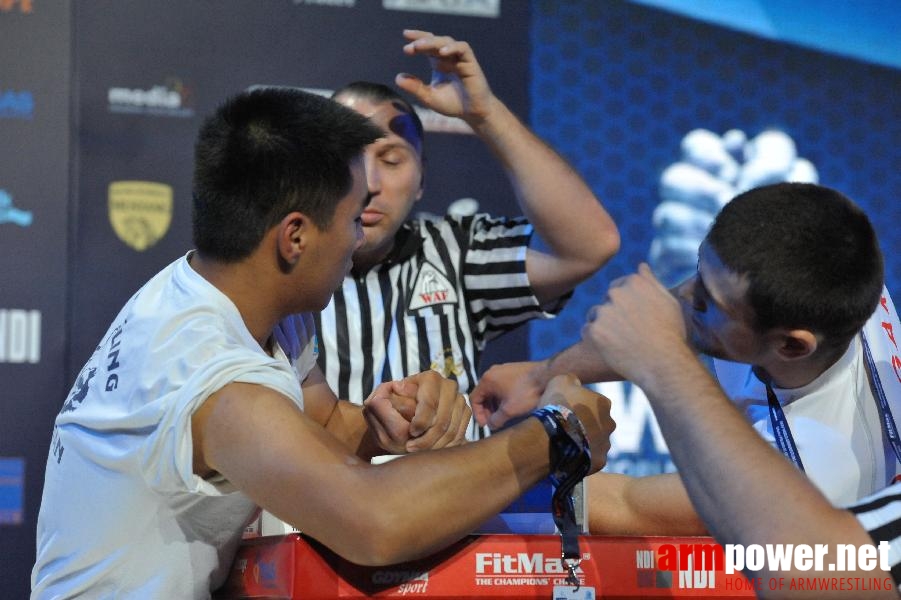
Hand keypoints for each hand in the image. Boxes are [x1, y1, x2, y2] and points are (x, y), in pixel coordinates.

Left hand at [363, 370, 469, 453]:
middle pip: (441, 420)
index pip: (429, 402)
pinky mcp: (466, 413)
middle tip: (411, 449)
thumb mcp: (386, 397)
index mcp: (430, 377)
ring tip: (419, 453)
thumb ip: (385, 394)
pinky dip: (446, 447)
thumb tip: (394, 388)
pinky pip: (460, 434)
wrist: (414, 408)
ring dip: (434, 446)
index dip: (421, 420)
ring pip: (452, 430)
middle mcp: (448, 386)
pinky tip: (432, 453)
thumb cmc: (395, 402)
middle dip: (427, 439)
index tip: (410, 433)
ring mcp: (460, 399)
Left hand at [394, 29, 495, 123]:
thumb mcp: (429, 97)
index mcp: (438, 62)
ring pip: (447, 42)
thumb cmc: (453, 104)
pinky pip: (463, 48)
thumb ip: (415, 87)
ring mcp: (460, 59)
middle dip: (421, 41)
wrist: (473, 113)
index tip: (405, 39)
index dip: (416, 39)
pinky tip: (442, 53)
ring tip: (420, 46)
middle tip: (410, 47)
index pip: (427, 44)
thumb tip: (397, 78)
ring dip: (433, 42)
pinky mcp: (471, 63)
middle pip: (434, 40)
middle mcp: (449, 57)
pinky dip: (452, 48)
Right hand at [470, 361, 546, 429]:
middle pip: (483, 394)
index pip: (474, 398)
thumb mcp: (509, 410)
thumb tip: (491, 425)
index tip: (485, 425)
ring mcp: (503, 369)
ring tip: (502, 416)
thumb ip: (496, 419)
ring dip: (495, 404)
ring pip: (493, 390)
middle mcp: (492, 372)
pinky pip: (502, 385)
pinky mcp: (513, 370)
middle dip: (487, 410)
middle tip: (494, 422)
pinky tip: (511, 405)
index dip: (477, 414)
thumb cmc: (526, 392)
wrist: (547, 375)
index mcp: (487, 380)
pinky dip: (502, 397)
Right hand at [538, 374, 614, 473]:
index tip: (566, 409)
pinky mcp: (599, 462)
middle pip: (597, 423)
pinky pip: (590, 459)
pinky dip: (581, 457)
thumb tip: (574, 382)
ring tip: (565, 442)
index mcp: (604, 403)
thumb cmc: (556, 407)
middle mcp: (610, 424)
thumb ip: (570, 379)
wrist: (551, 437)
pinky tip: (567, 455)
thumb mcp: (559, 382)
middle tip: (566, 426)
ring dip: (584, 441)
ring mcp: (606, 444)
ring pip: (595, 442)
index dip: (579, 405)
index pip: (595, 402)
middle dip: (585, 424)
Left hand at [581, 263, 687, 386]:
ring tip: (623, 341)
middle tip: (631, 332)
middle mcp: (616, 293)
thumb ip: (651, 281)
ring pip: (595, 315)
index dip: (627, 304)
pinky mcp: (594, 330)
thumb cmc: (671, 334)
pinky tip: (612, 348)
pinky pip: (587, 331)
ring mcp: (604, 311)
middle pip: (606, 300)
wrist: (664, 364)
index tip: (637, 319)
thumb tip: (640, 265)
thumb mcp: (668, 302)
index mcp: (634, 282)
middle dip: (614, 313)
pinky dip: (596, 339)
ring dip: (603, 326)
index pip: (619, 286)